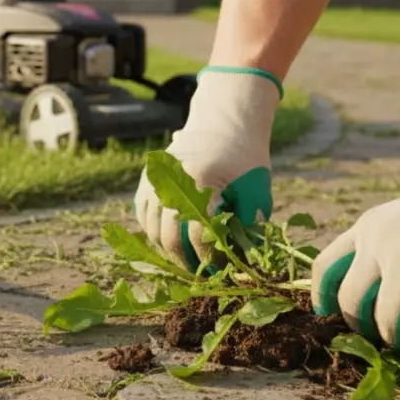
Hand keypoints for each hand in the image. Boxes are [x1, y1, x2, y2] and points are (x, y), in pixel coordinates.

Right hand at [135, 66, 282, 271]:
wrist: (223, 124)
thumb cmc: (244, 160)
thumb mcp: (256, 190)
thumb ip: (249, 225)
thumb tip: (242, 262)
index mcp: (201, 180)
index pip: (197, 234)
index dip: (209, 258)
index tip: (221, 271)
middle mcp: (170, 180)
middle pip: (168, 236)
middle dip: (186, 261)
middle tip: (202, 274)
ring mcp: (153, 180)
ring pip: (151, 230)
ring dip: (168, 251)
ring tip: (188, 262)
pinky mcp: (146, 181)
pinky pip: (143, 217)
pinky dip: (155, 234)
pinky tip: (175, 242)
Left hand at [311, 116, 399, 369]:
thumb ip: (385, 249)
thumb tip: (372, 302)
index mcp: (368, 227)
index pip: (325, 266)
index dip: (322, 296)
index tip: (325, 313)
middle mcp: (380, 245)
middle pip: (352, 302)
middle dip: (362, 327)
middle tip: (379, 338)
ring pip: (386, 322)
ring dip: (396, 342)